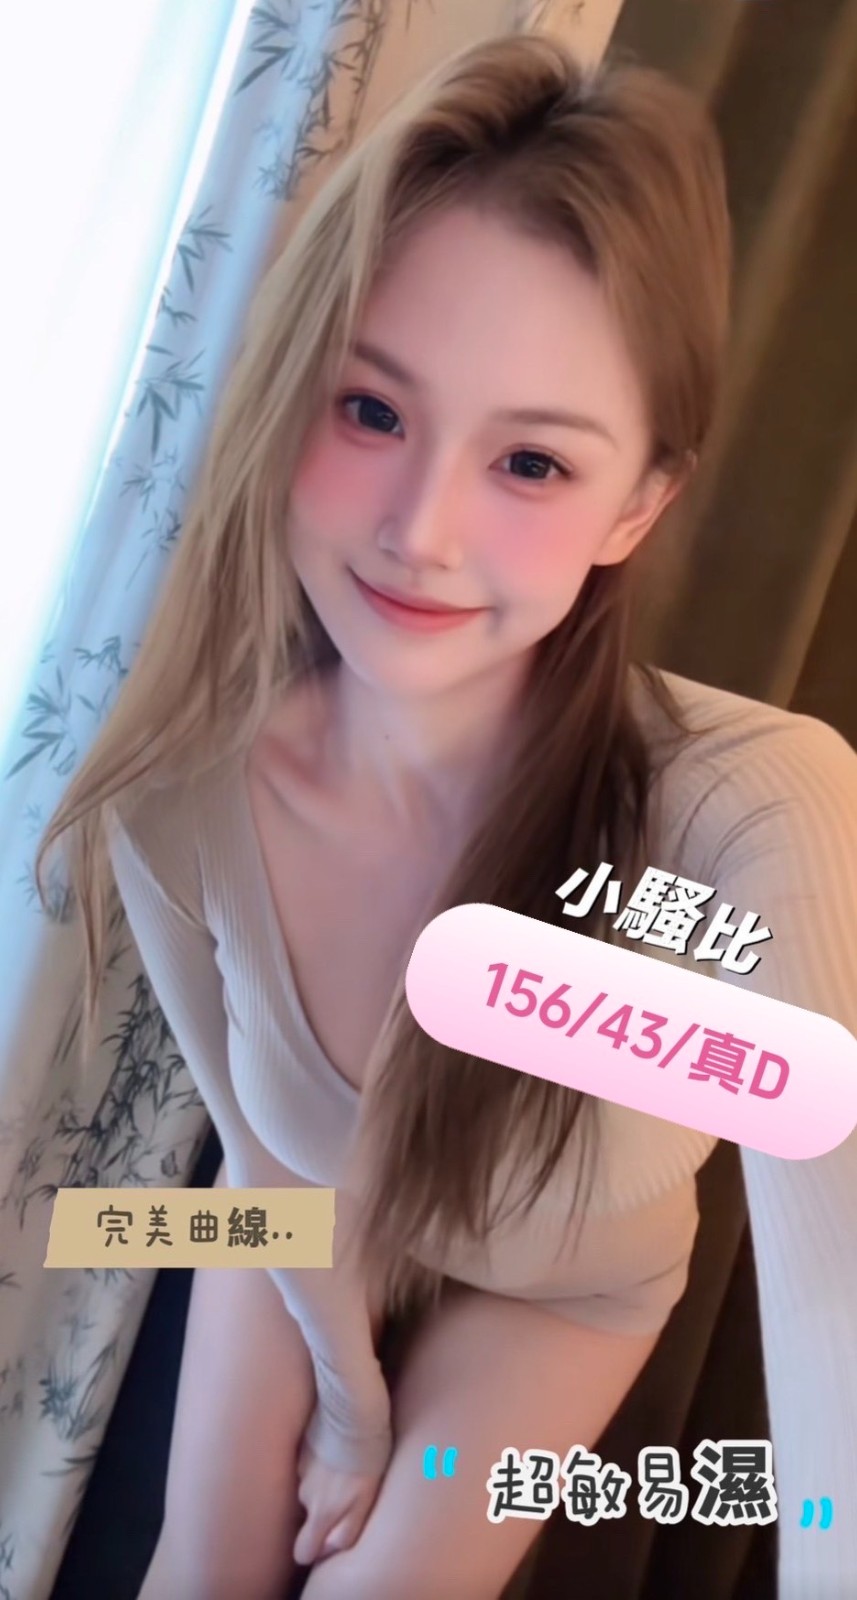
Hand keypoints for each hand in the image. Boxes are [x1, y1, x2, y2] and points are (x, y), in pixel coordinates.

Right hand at [293, 1434, 384, 1566]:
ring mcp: (301, 1468)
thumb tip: (329, 1550)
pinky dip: (321, 1459)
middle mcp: (305, 1495)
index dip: (314, 1550)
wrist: (353, 1407)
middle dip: (324, 1510)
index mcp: (321, 1512)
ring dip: (324, 1481)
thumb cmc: (368, 1453)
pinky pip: (309, 1462)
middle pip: (309, 1516)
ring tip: (347, 1465)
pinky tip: (338, 1447)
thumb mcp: (366, 1497)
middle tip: (348, 1492)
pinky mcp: (302, 1444)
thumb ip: (347, 1529)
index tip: (329, 1539)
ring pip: (309, 1487)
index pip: (303, 1551)